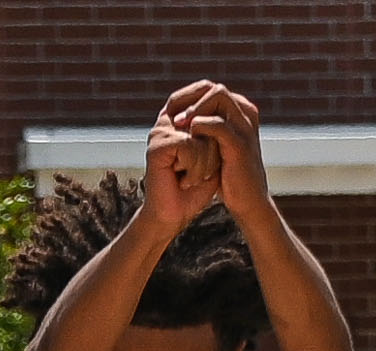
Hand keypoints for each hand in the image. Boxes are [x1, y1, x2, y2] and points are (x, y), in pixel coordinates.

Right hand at [143, 91, 222, 234]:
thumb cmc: (193, 190)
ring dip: (204, 166)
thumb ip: (216, 133)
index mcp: (181, 118)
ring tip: (189, 178)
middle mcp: (169, 119)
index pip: (209, 108)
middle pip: (209, 123)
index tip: (209, 163)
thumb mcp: (213, 156)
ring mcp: (162, 130)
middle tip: (198, 174)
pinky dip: (194, 170)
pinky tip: (183, 182)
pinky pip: (190, 147)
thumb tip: (217, 119)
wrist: (173, 217)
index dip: (217, 137)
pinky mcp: (158, 145)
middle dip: (212, 155)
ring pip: (202, 137)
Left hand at [165, 80, 270, 222]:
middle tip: (171, 112)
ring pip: (218, 97)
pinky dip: (200, 126)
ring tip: (177, 123)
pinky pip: (218, 124)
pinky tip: (187, 136)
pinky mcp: (240, 144)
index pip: (212, 89)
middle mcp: (246, 113)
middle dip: (190, 97)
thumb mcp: (219, 147)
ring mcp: (245, 126)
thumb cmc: (231, 177)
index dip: (189, 95)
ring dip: (194, 107)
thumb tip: (184, 116)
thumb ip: (208, 129)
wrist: (248, 203)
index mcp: (242, 111)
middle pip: (215, 88)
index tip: (170, 109)